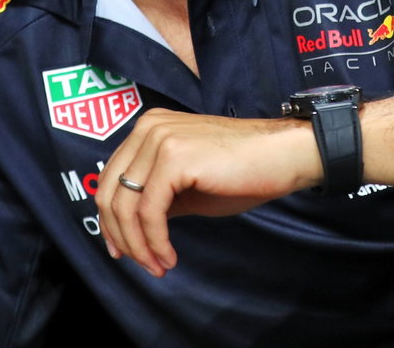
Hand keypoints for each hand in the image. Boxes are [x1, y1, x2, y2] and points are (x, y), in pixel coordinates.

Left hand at [96, 109, 319, 276]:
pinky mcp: (174, 158)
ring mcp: (160, 139)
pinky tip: (169, 256)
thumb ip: (156, 195)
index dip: (111, 221)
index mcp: (149, 128)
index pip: (111, 179)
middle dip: (121, 237)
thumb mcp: (187, 185)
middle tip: (140, 264)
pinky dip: (155, 241)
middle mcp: (149, 127)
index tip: (122, 251)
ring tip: (158, 265)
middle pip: (111, 193)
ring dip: (139, 245)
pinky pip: (150, 211)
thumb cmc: (243, 171)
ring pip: (126, 205)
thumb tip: (127, 227)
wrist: (283, 156)